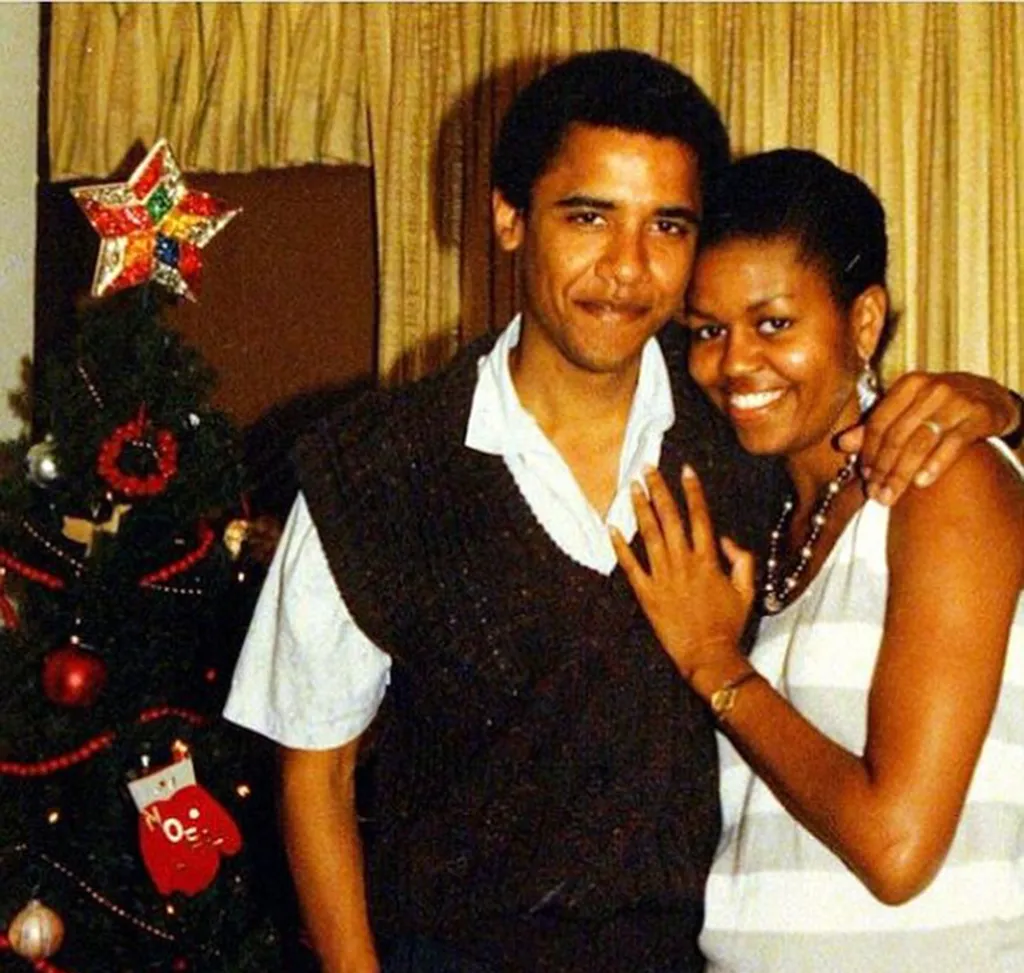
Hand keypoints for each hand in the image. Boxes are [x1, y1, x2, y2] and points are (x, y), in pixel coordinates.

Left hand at [610, 465, 753, 682]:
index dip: (692, 491)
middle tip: (648, 469)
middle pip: (670, 518)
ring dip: (640, 509)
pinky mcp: (646, 594)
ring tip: (631, 488)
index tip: (685, 470)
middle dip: (659, 490)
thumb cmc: (728, 625)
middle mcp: (684, 563)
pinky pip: (631, 566)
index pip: (699, 516)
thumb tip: (725, 540)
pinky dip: (621, 546)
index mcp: (708, 560)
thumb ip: (741, 560)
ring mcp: (663, 577)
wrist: (708, 655)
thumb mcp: (746, 590)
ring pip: (649, 535)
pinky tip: (612, 528)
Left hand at [836, 372, 1020, 504]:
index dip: (868, 452)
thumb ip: (876, 427)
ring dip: (901, 473)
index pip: (879, 423)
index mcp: (907, 386)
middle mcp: (930, 389)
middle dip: (882, 469)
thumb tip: (841, 444)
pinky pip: (952, 444)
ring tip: (890, 496)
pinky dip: (934, 464)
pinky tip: (921, 483)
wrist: (990, 396)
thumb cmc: (940, 406)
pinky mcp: (978, 416)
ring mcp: (955, 401)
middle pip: (897, 435)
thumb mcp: (908, 410)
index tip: (864, 478)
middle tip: (875, 494)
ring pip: (920, 442)